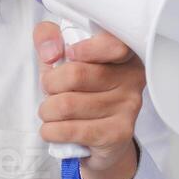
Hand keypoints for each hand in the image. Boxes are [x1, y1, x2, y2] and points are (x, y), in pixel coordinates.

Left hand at [33, 22, 144, 178]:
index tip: (69, 55)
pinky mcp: (118, 134)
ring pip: (67, 104)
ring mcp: (128, 107)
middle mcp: (131, 79)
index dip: (84, 49)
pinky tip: (53, 130)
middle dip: (49, 85)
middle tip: (50, 92)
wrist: (98, 141)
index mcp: (122, 55)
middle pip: (76, 74)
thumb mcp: (60, 59)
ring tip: (51, 113)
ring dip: (47, 111)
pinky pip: (70, 130)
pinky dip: (51, 131)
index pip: (112, 44)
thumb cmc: (79, 93)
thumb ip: (48, 38)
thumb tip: (51, 53)